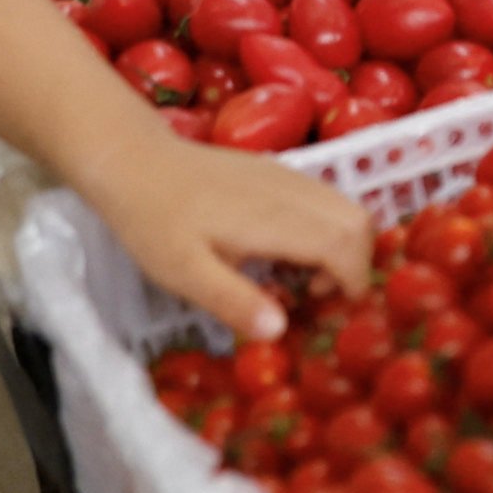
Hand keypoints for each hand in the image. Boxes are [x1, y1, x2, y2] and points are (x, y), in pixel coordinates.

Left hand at [65, 127, 371, 340]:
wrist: (132, 159)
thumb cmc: (154, 221)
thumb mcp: (183, 273)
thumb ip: (234, 302)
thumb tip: (280, 332)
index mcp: (275, 218)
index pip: (346, 244)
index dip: (352, 283)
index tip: (325, 312)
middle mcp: (291, 191)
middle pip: (360, 222)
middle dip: (357, 265)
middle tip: (314, 298)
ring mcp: (286, 175)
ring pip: (346, 206)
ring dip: (343, 247)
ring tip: (298, 280)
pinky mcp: (276, 170)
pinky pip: (324, 198)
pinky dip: (327, 229)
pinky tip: (285, 251)